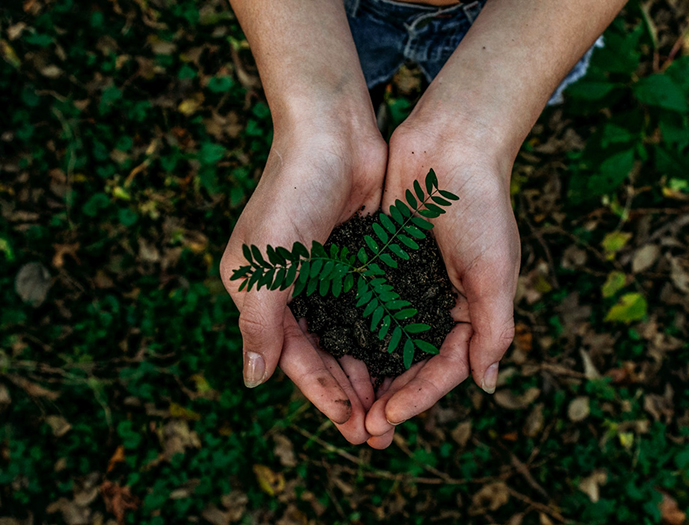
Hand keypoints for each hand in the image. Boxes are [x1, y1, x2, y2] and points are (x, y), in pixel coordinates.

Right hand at [220, 123, 386, 444]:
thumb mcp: (266, 264)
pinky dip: (385, 337)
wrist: (333, 132)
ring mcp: (327, 276)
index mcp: (261, 294)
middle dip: (349, 394)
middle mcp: (293, 290)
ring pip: (350, 338)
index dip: (322, 393)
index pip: (294, 358)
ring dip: (370, 373)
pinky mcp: (358, 261)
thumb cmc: (292, 193)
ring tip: (394, 408)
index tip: (351, 425)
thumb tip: (253, 381)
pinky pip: (372, 310)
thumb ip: (259, 324)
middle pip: (324, 355)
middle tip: (378, 433)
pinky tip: (405, 361)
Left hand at [365, 118, 519, 448]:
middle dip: (388, 397)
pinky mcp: (381, 263)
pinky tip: (329, 353)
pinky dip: (350, 332)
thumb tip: (486, 385)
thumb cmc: (481, 207)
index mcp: (470, 311)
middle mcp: (438, 304)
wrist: (451, 144)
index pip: (444, 369)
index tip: (385, 419)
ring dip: (366, 374)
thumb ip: (493, 330)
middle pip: (411, 364)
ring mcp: (408, 285)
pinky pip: (364, 306)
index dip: (417, 398)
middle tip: (361, 430)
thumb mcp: (495, 272)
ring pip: (383, 342)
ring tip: (343, 405)